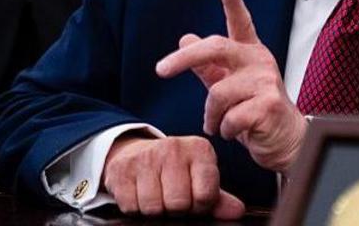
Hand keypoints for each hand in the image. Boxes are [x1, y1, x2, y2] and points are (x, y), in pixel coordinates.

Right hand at [102, 134, 243, 217]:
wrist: (137, 153)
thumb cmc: (175, 170)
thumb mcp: (200, 177)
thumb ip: (218, 197)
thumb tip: (237, 212)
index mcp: (199, 149)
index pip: (206, 195)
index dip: (200, 207)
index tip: (195, 201)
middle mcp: (173, 147)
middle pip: (178, 203)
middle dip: (177, 210)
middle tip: (174, 200)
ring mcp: (146, 156)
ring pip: (153, 207)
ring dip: (156, 210)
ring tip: (158, 196)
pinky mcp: (121, 168)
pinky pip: (131, 206)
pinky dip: (135, 207)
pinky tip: (140, 194)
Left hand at [156, 0, 307, 172]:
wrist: (285, 140)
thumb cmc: (256, 111)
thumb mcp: (229, 86)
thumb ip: (208, 65)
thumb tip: (185, 38)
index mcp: (250, 54)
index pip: (241, 23)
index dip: (234, 2)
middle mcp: (259, 62)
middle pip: (216, 47)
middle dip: (185, 57)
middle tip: (161, 69)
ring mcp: (266, 82)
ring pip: (217, 94)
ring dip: (211, 116)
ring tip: (219, 124)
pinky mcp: (269, 104)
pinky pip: (230, 117)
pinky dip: (225, 129)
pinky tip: (235, 132)